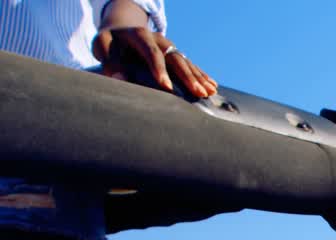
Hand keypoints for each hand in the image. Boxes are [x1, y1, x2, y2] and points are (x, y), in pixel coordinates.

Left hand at [93, 25, 216, 97]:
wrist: (120, 31)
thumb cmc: (110, 42)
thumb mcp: (103, 45)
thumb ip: (109, 60)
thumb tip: (119, 78)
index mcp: (140, 35)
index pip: (152, 52)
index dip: (160, 69)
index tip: (166, 87)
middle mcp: (159, 39)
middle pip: (176, 58)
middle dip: (187, 76)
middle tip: (197, 92)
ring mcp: (169, 46)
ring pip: (186, 62)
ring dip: (198, 78)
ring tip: (209, 92)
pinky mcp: (174, 54)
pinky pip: (191, 65)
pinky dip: (201, 76)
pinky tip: (213, 86)